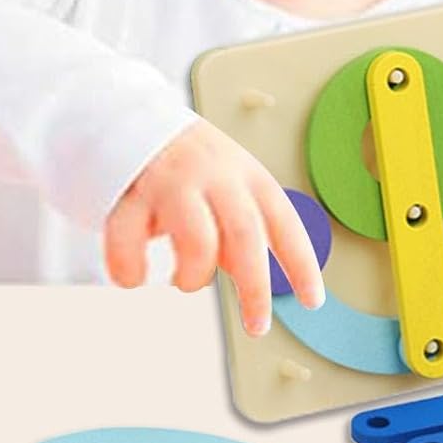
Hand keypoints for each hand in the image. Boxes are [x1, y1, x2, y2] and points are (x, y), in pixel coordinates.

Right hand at [102, 118, 326, 335]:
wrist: (129, 117)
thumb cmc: (189, 166)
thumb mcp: (228, 188)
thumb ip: (241, 232)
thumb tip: (254, 285)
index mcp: (247, 174)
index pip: (284, 221)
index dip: (301, 264)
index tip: (312, 302)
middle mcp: (214, 175)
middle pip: (245, 235)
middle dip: (255, 288)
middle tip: (257, 325)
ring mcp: (172, 181)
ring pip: (197, 241)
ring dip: (194, 276)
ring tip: (184, 281)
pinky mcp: (130, 192)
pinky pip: (130, 241)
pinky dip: (130, 270)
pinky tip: (133, 277)